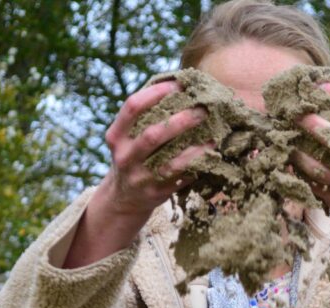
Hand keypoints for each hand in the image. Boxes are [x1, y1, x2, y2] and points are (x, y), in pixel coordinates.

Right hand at [102, 80, 215, 219]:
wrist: (124, 200)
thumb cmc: (133, 156)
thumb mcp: (127, 137)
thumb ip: (145, 116)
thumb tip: (179, 85)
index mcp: (116, 136)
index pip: (133, 106)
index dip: (156, 93)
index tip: (179, 85)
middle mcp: (125, 157)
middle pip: (154, 135)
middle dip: (181, 120)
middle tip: (202, 110)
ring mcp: (141, 179)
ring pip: (171, 162)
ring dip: (195, 148)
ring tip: (214, 135)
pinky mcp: (156, 194)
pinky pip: (181, 178)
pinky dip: (197, 166)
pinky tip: (210, 154)